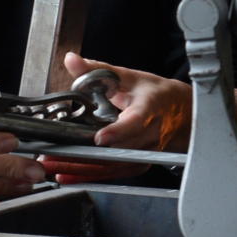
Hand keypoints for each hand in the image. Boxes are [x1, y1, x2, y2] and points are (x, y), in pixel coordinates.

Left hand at [38, 52, 190, 184]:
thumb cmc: (155, 94)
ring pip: (114, 166)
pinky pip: (115, 174)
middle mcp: (150, 134)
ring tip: (54, 167)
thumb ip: (97, 70)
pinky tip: (70, 176)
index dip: (118, 131)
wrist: (182, 114)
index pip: (136, 122)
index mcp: (149, 108)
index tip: (100, 138)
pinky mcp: (140, 164)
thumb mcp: (128, 77)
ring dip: (82, 170)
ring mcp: (146, 153)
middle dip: (85, 155)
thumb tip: (71, 59)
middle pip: (118, 149)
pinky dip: (91, 176)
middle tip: (54, 156)